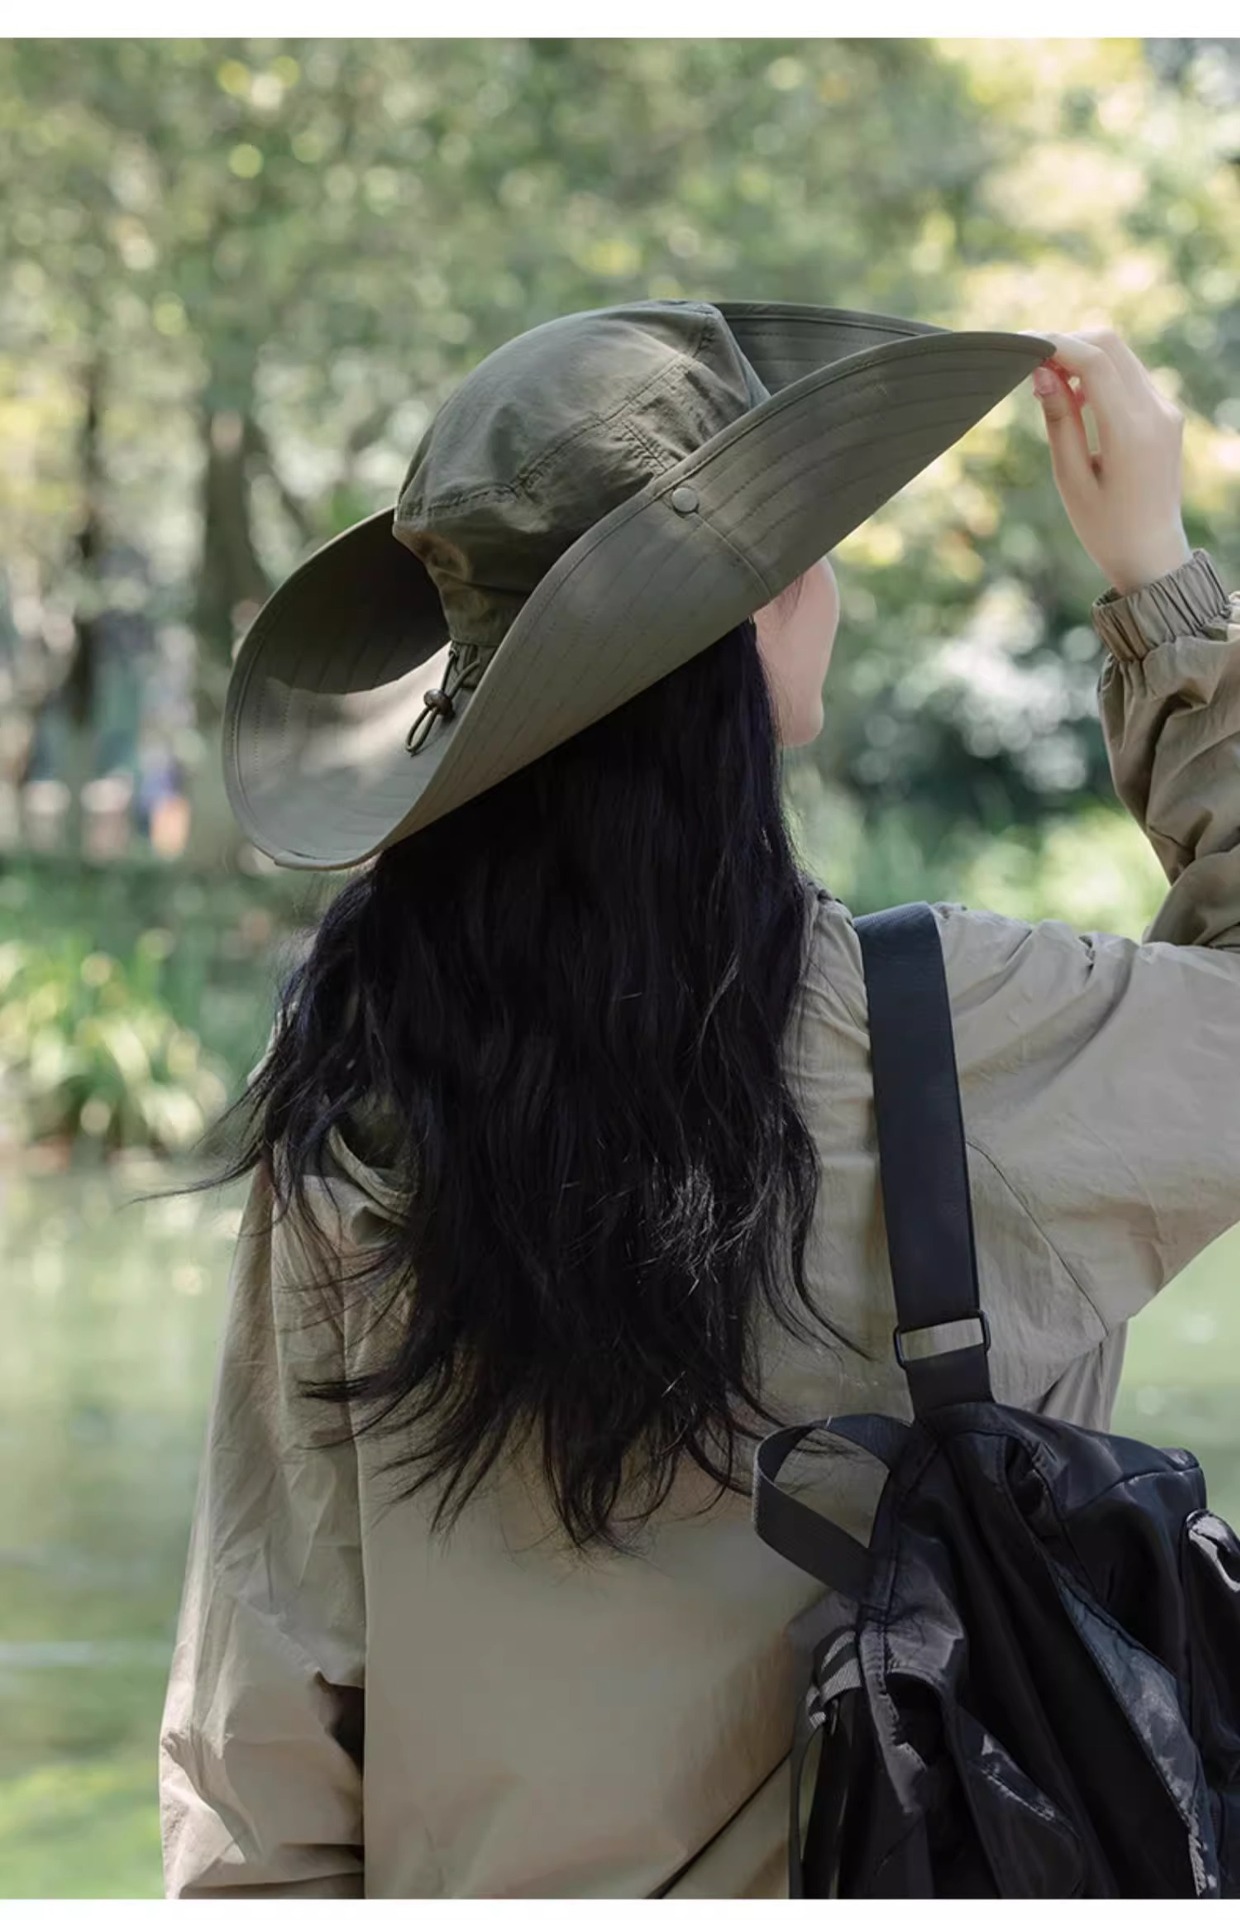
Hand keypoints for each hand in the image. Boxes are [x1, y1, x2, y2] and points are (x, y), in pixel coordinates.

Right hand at [1022, 326, 1191, 597]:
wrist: (1151, 555)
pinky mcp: (1167, 414)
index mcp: (1131, 432)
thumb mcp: (1071, 478)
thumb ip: (1059, 420)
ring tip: (1052, 387)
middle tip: (1032, 364)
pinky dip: (1101, 375)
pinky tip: (1078, 401)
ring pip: (1122, 356)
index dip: (1056, 344)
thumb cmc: (1104, 528)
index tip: (1022, 345)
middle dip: (1069, 343)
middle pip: (1111, 345)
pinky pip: (1131, 376)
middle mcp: (1157, 412)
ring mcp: (1166, 410)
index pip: (1095, 361)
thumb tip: (1042, 372)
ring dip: (1084, 358)